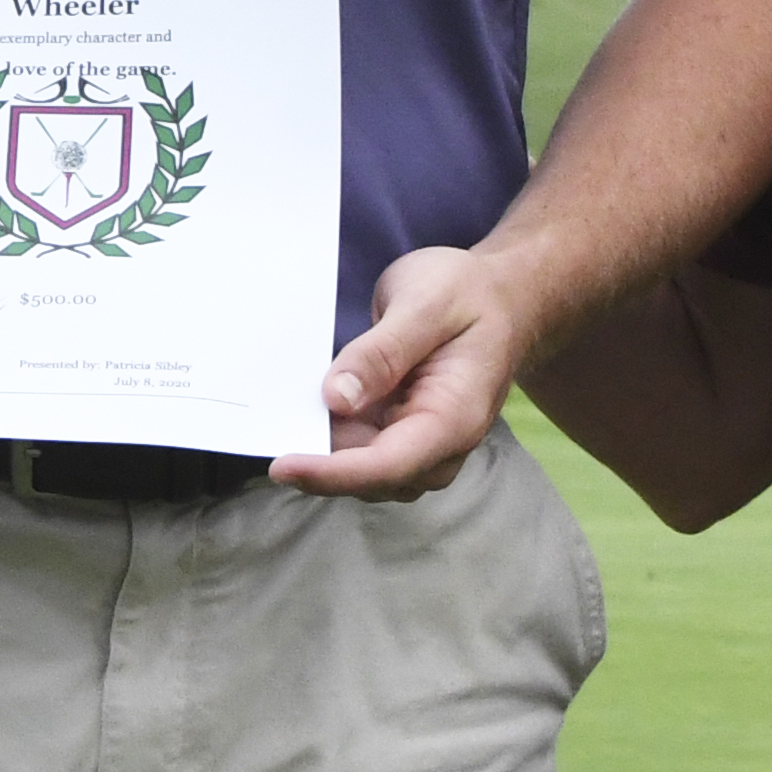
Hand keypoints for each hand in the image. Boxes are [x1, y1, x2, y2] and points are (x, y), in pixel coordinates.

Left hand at [267, 245, 520, 501]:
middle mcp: (441, 445)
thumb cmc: (468, 293)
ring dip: (324, 450)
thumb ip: (384, 352)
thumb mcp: (426, 304)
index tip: (281, 466)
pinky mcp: (403, 433)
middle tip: (268, 425)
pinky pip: (361, 450)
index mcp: (455, 418)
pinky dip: (332, 437)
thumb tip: (336, 399)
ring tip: (284, 410)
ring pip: (362, 470)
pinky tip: (305, 408)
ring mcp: (422, 444)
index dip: (332, 473)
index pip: (388, 465)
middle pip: (371, 478)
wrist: (503, 296)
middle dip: (320, 463)